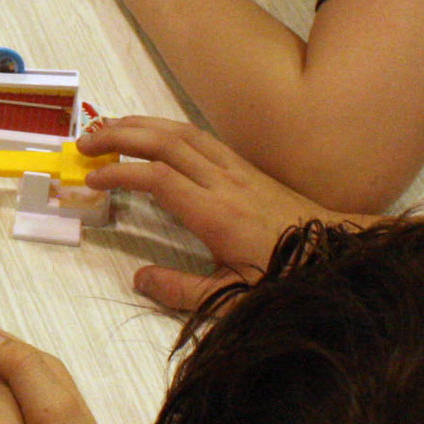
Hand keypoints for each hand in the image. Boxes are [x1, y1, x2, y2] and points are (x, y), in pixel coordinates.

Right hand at [77, 116, 331, 310]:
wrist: (339, 256)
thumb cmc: (288, 280)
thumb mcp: (234, 299)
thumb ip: (182, 291)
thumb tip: (139, 280)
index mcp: (217, 214)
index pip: (158, 179)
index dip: (121, 173)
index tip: (92, 181)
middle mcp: (225, 183)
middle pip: (166, 142)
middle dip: (121, 136)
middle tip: (85, 144)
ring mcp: (238, 171)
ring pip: (184, 132)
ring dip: (143, 125)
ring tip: (109, 129)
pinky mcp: (247, 169)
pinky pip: (202, 137)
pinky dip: (169, 130)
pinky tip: (154, 135)